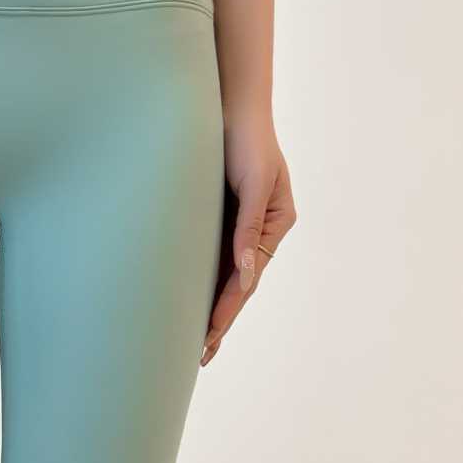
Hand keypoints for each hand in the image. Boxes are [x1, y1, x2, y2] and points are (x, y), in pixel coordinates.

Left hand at [202, 113, 295, 365]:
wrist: (230, 107)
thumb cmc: (247, 140)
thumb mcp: (255, 183)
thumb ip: (249, 228)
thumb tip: (245, 275)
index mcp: (273, 226)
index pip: (248, 278)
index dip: (227, 307)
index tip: (209, 334)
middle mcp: (257, 233)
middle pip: (237, 287)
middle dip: (220, 321)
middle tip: (202, 356)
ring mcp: (237, 229)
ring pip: (224, 279)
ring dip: (211, 310)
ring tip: (198, 345)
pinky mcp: (218, 221)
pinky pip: (210, 260)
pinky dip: (201, 285)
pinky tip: (189, 305)